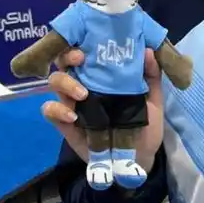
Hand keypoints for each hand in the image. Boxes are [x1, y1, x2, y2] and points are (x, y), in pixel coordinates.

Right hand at [40, 49, 165, 173]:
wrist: (139, 159)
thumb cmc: (145, 124)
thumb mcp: (153, 100)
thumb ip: (151, 76)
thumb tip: (148, 50)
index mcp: (103, 76)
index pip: (86, 53)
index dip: (83, 43)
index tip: (91, 43)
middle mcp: (85, 85)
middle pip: (65, 63)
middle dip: (67, 58)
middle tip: (80, 60)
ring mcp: (73, 105)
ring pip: (55, 84)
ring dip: (65, 84)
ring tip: (82, 94)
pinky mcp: (65, 125)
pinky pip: (50, 112)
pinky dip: (56, 110)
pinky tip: (72, 116)